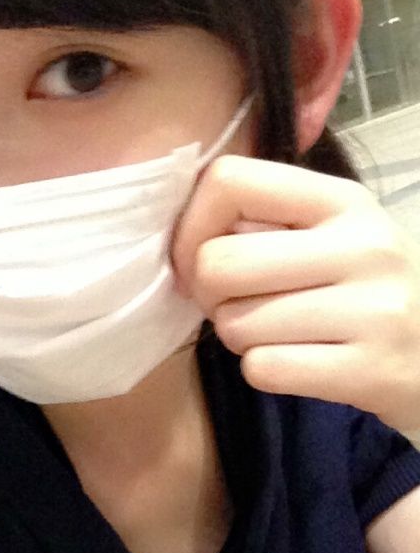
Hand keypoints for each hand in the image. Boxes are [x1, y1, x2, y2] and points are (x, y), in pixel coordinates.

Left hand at [171, 154, 419, 432]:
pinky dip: (263, 371)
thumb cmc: (366, 290)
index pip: (228, 181)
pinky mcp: (368, 369)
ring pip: (236, 325)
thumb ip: (266, 222)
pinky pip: (263, 369)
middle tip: (233, 305)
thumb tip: (181, 234)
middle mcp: (363, 246)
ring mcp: (372, 309)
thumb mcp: (334, 235)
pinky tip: (296, 362)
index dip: (191, 227)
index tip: (199, 259)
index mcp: (343, 200)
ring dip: (239, 338)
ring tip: (276, 334)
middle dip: (208, 296)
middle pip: (218, 264)